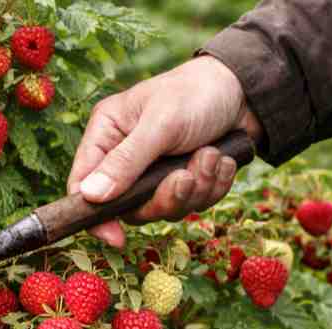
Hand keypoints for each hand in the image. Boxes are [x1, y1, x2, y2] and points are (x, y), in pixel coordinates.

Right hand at [68, 55, 264, 246]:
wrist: (249, 88)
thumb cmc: (197, 93)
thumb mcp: (160, 124)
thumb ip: (125, 162)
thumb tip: (90, 196)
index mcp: (106, 135)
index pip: (83, 184)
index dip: (94, 214)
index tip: (115, 237)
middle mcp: (124, 157)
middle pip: (129, 206)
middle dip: (165, 197)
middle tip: (186, 177)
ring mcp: (154, 172)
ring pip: (165, 208)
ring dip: (196, 188)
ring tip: (212, 156)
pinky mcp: (183, 179)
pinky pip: (193, 203)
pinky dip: (213, 185)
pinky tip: (222, 159)